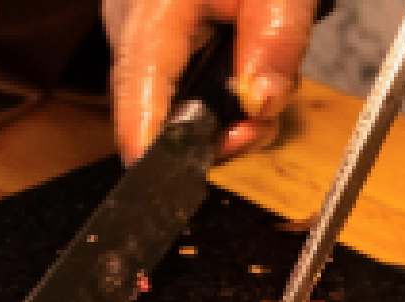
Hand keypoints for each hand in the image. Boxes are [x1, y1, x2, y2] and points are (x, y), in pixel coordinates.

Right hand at [105, 0, 316, 163]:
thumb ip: (276, 42)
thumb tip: (260, 105)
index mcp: (151, 9)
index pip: (138, 90)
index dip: (148, 146)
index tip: (164, 182)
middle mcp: (128, 27)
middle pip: (152, 113)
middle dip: (211, 134)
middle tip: (261, 124)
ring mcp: (132, 37)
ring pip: (165, 107)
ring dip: (218, 116)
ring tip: (259, 86)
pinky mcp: (145, 43)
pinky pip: (171, 89)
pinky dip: (210, 97)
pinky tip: (240, 76)